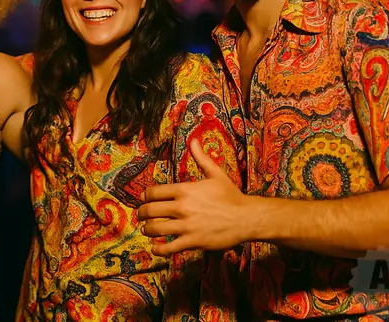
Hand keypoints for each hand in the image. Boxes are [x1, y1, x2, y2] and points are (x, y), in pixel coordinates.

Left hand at [138, 139, 250, 255]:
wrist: (247, 218)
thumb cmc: (231, 195)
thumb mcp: (216, 174)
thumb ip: (201, 158)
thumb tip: (193, 140)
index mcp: (184, 190)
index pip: (153, 192)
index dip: (145, 197)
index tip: (144, 200)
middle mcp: (182, 207)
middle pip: (150, 211)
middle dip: (142, 214)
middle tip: (141, 216)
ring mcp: (187, 226)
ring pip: (155, 229)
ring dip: (147, 230)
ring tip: (146, 230)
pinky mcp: (193, 242)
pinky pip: (169, 248)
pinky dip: (159, 249)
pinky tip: (155, 248)